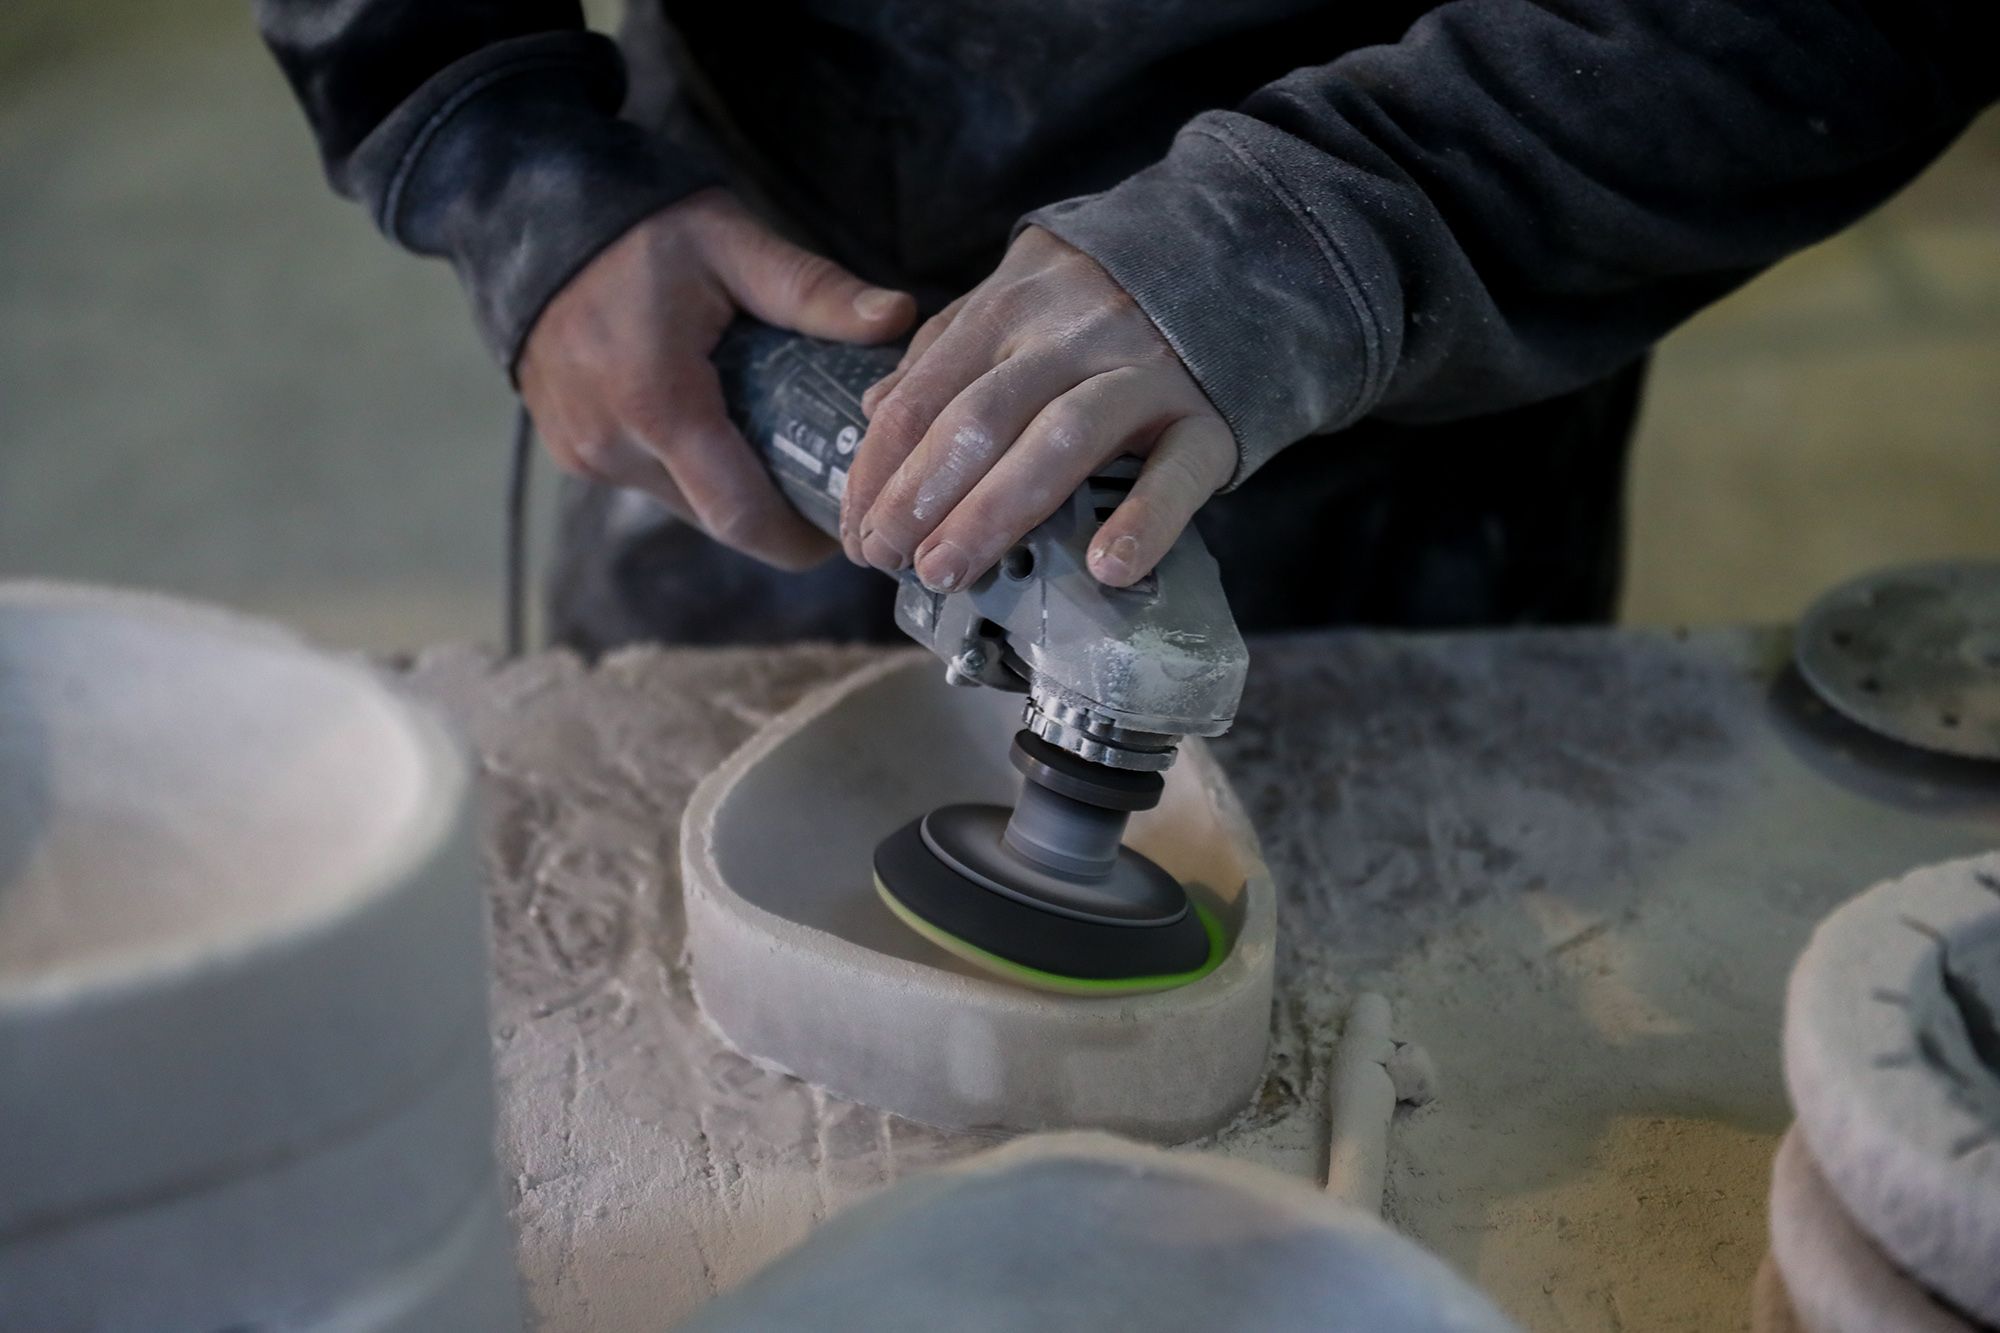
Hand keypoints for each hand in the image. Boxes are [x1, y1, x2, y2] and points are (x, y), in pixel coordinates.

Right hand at [519, 188, 915, 569]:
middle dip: (776, 511)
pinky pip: (651, 483)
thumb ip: (813, 290)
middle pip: (719, 517)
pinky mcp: (572, 450)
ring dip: (733, 488)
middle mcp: (612, 444)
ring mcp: (585, 453)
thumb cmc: (638, 227)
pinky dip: (693, 469)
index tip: (844, 530)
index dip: (797, 539)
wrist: (527, 214)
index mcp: (658, 403)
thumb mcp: (732, 243)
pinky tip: (721, 424)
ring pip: (685, 505)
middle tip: (826, 480)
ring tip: (777, 442)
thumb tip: (897, 317)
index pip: (741, 515)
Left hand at [842, 226, 1234, 590]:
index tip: (857, 529)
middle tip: (886, 558)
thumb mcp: (1019, 301)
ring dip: (994, 512)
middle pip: (981, 416)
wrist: (1240, 260)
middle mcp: (1073, 332)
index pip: (926, 391)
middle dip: (921, 495)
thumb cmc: (1108, 304)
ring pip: (1060, 439)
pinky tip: (1107, 566)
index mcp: (1013, 305)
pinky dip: (1144, 520)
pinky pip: (1177, 472)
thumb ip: (948, 350)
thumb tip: (877, 412)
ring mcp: (1145, 372)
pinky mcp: (1209, 417)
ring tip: (948, 569)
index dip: (881, 465)